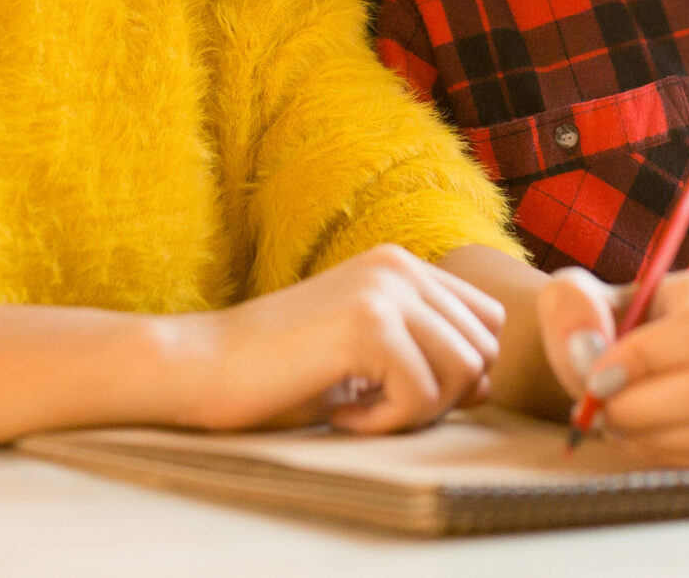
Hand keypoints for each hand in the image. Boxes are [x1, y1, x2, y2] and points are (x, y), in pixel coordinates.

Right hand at [160, 244, 504, 433]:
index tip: (404, 393)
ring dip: (417, 411)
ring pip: (465, 372)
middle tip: (380, 408)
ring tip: (359, 409)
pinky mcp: (368, 325)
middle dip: (444, 396)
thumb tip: (489, 385)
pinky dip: (388, 423)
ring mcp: (385, 290)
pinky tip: (342, 415)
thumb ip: (427, 355)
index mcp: (400, 265)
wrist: (199, 367)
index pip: (487, 320)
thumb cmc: (278, 372)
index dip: (460, 371)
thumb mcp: (366, 353)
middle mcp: (399, 266)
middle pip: (484, 349)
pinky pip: (423, 394)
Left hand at [536, 267, 688, 464]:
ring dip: (655, 438)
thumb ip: (570, 304)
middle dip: (643, 409)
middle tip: (600, 413)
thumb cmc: (604, 333)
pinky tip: (644, 441)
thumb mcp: (575, 302)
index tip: (596, 381)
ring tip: (618, 425)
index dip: (646, 360)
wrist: (620, 373)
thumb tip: (584, 343)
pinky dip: (673, 458)